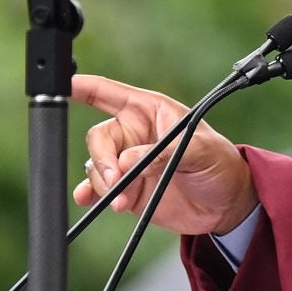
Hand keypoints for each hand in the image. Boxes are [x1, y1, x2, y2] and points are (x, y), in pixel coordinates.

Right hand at [71, 73, 258, 236]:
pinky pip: (98, 189)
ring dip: (105, 184)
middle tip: (117, 180)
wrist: (226, 205)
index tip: (65, 85)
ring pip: (97, 166)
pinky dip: (90, 193)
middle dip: (103, 160)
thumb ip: (164, 152)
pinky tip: (87, 199)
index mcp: (149, 111)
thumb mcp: (201, 150)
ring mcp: (127, 163)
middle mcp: (133, 134)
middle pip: (99, 138)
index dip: (85, 87)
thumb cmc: (220, 164)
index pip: (109, 92)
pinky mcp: (126, 189)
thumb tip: (126, 162)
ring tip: (123, 201)